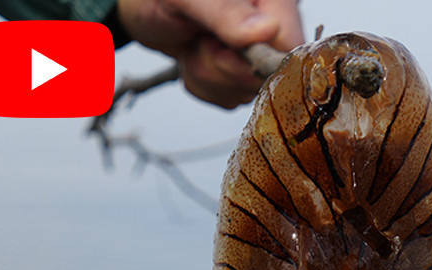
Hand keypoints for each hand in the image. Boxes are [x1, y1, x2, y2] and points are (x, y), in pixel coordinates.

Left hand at [117, 0, 304, 108]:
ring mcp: (260, 54)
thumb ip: (225, 11)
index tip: (221, 48)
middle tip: (201, 42)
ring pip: (246, 92)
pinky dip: (204, 85)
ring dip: (209, 76)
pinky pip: (231, 99)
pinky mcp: (243, 74)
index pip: (290, 49)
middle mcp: (273, 28)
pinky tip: (197, 58)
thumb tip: (265, 31)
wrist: (141, 5)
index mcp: (273, 2)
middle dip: (223, 68)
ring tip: (195, 45)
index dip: (255, 61)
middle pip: (268, 77)